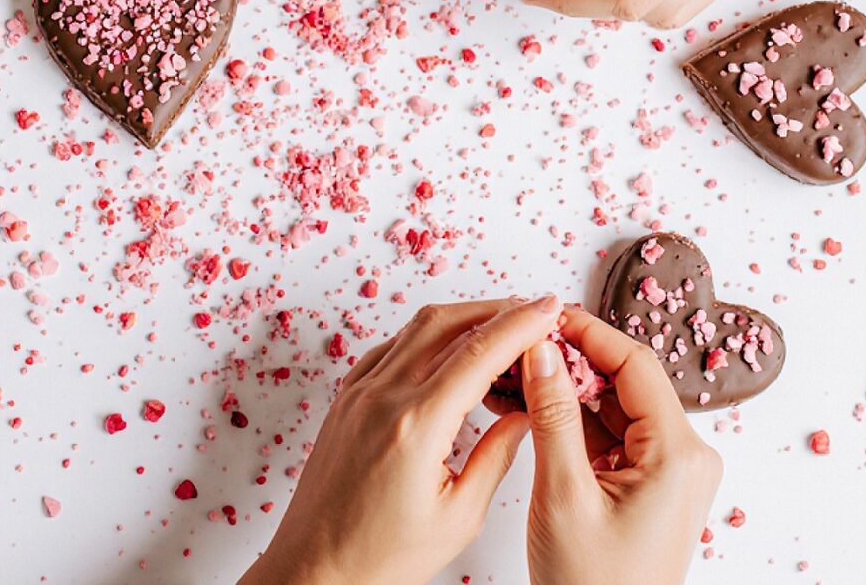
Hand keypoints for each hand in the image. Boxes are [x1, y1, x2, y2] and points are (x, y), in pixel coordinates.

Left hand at [239, 296, 560, 584]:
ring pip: (414, 330)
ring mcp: (357, 393)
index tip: (549, 307)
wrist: (316, 568)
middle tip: (532, 309)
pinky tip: (446, 349)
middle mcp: (382, 397)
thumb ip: (497, 455)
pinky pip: (389, 349)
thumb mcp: (459, 515)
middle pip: (446, 324)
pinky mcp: (345, 399)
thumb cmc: (382, 555)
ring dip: (461, 318)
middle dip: (495, 309)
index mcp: (416, 424)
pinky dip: (424, 338)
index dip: (521, 323)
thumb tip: (526, 414)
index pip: (479, 352)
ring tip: (499, 324)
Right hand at [516, 309, 721, 584]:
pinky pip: (613, 434)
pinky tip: (536, 408)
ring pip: (616, 405)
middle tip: (521, 342)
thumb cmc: (593, 584)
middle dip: (573, 359)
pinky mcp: (650, 485)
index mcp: (678, 455)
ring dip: (570, 388)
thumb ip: (552, 413)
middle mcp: (685, 457)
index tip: (542, 314)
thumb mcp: (563, 492)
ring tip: (519, 372)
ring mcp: (670, 472)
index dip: (586, 331)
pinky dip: (575, 419)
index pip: (634, 364)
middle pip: (627, 381)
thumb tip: (541, 349)